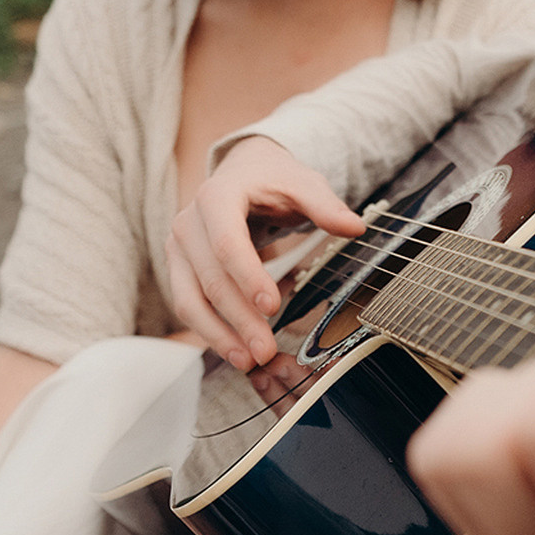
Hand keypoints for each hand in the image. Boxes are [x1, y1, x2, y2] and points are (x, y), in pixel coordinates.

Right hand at [169, 138, 365, 368]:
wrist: (243, 173)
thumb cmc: (273, 180)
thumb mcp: (303, 183)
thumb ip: (326, 206)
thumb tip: (355, 228)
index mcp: (217, 197)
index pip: (226, 242)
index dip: (248, 277)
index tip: (273, 306)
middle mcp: (188, 223)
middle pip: (210, 279)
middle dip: (239, 319)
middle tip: (266, 350)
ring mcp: (179, 248)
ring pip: (191, 300)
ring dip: (219, 335)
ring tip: (249, 361)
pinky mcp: (179, 269)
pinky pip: (189, 305)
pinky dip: (210, 331)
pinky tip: (236, 352)